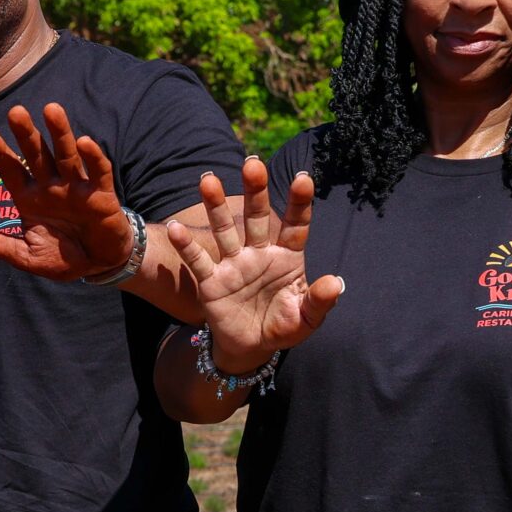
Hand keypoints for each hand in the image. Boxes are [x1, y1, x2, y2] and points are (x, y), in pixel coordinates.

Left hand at [0, 102, 133, 280]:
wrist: (97, 265)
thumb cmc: (61, 257)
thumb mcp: (25, 255)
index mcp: (30, 198)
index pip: (11, 170)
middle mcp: (51, 186)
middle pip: (37, 155)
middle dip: (27, 134)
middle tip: (15, 112)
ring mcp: (75, 187)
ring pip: (66, 155)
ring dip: (59, 133)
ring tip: (51, 109)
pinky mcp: (100, 194)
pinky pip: (97, 172)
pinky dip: (93, 158)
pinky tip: (85, 142)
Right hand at [160, 159, 341, 376]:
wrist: (251, 348)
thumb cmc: (283, 327)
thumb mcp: (306, 319)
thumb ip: (319, 301)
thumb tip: (335, 283)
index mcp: (287, 257)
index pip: (295, 225)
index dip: (299, 202)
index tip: (302, 178)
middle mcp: (259, 253)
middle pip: (257, 217)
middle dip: (255, 191)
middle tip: (252, 164)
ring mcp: (234, 265)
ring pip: (224, 229)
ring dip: (215, 205)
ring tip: (207, 180)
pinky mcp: (212, 282)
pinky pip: (198, 261)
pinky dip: (187, 246)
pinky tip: (176, 228)